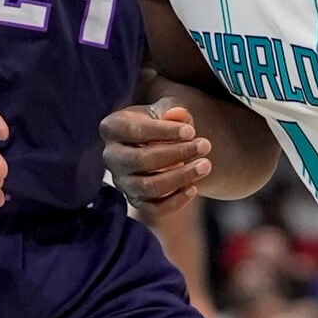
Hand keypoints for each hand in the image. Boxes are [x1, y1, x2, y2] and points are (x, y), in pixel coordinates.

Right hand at [101, 100, 211, 215]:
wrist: (159, 142)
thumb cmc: (160, 121)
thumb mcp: (165, 109)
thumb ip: (171, 110)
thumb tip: (178, 114)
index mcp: (112, 128)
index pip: (135, 131)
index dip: (164, 132)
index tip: (191, 131)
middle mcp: (112, 157)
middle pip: (142, 160)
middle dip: (177, 153)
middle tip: (205, 145)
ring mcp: (122, 181)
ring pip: (148, 187)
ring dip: (180, 177)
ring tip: (205, 165)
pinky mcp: (135, 200)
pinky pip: (153, 208)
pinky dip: (175, 201)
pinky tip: (193, 188)